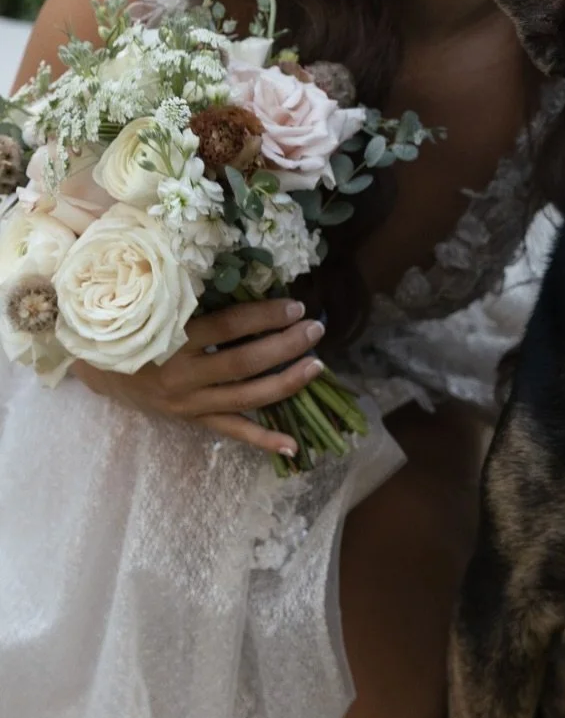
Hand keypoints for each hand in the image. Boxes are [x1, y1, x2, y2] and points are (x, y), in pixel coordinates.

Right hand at [70, 299, 326, 456]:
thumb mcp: (156, 303)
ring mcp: (189, 402)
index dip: (264, 315)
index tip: (296, 305)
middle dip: (285, 346)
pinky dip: (263, 439)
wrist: (94, 364)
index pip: (228, 326)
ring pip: (245, 397)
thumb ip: (194, 293)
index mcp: (172, 338)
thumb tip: (247, 272)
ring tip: (317, 367)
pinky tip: (294, 445)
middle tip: (316, 328)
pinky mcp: (192, 419)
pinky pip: (231, 430)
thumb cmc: (132, 324)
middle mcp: (182, 374)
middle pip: (244, 363)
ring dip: (286, 383)